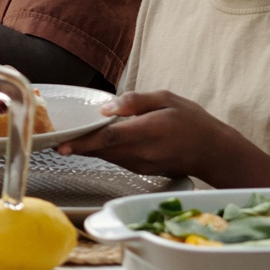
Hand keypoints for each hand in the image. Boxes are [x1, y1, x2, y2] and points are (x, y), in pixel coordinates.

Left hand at [58, 89, 236, 179]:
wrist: (214, 152)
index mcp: (148, 131)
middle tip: (56, 139)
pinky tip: (98, 143)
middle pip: (102, 150)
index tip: (61, 145)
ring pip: (107, 157)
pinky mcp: (141, 170)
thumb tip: (106, 108)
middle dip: (78, 146)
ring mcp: (141, 165)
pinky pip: (117, 160)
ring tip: (71, 139)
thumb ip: (134, 102)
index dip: (83, 142)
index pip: (109, 138)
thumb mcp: (166, 98)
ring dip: (89, 149)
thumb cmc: (192, 121)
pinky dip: (104, 152)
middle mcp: (142, 152)